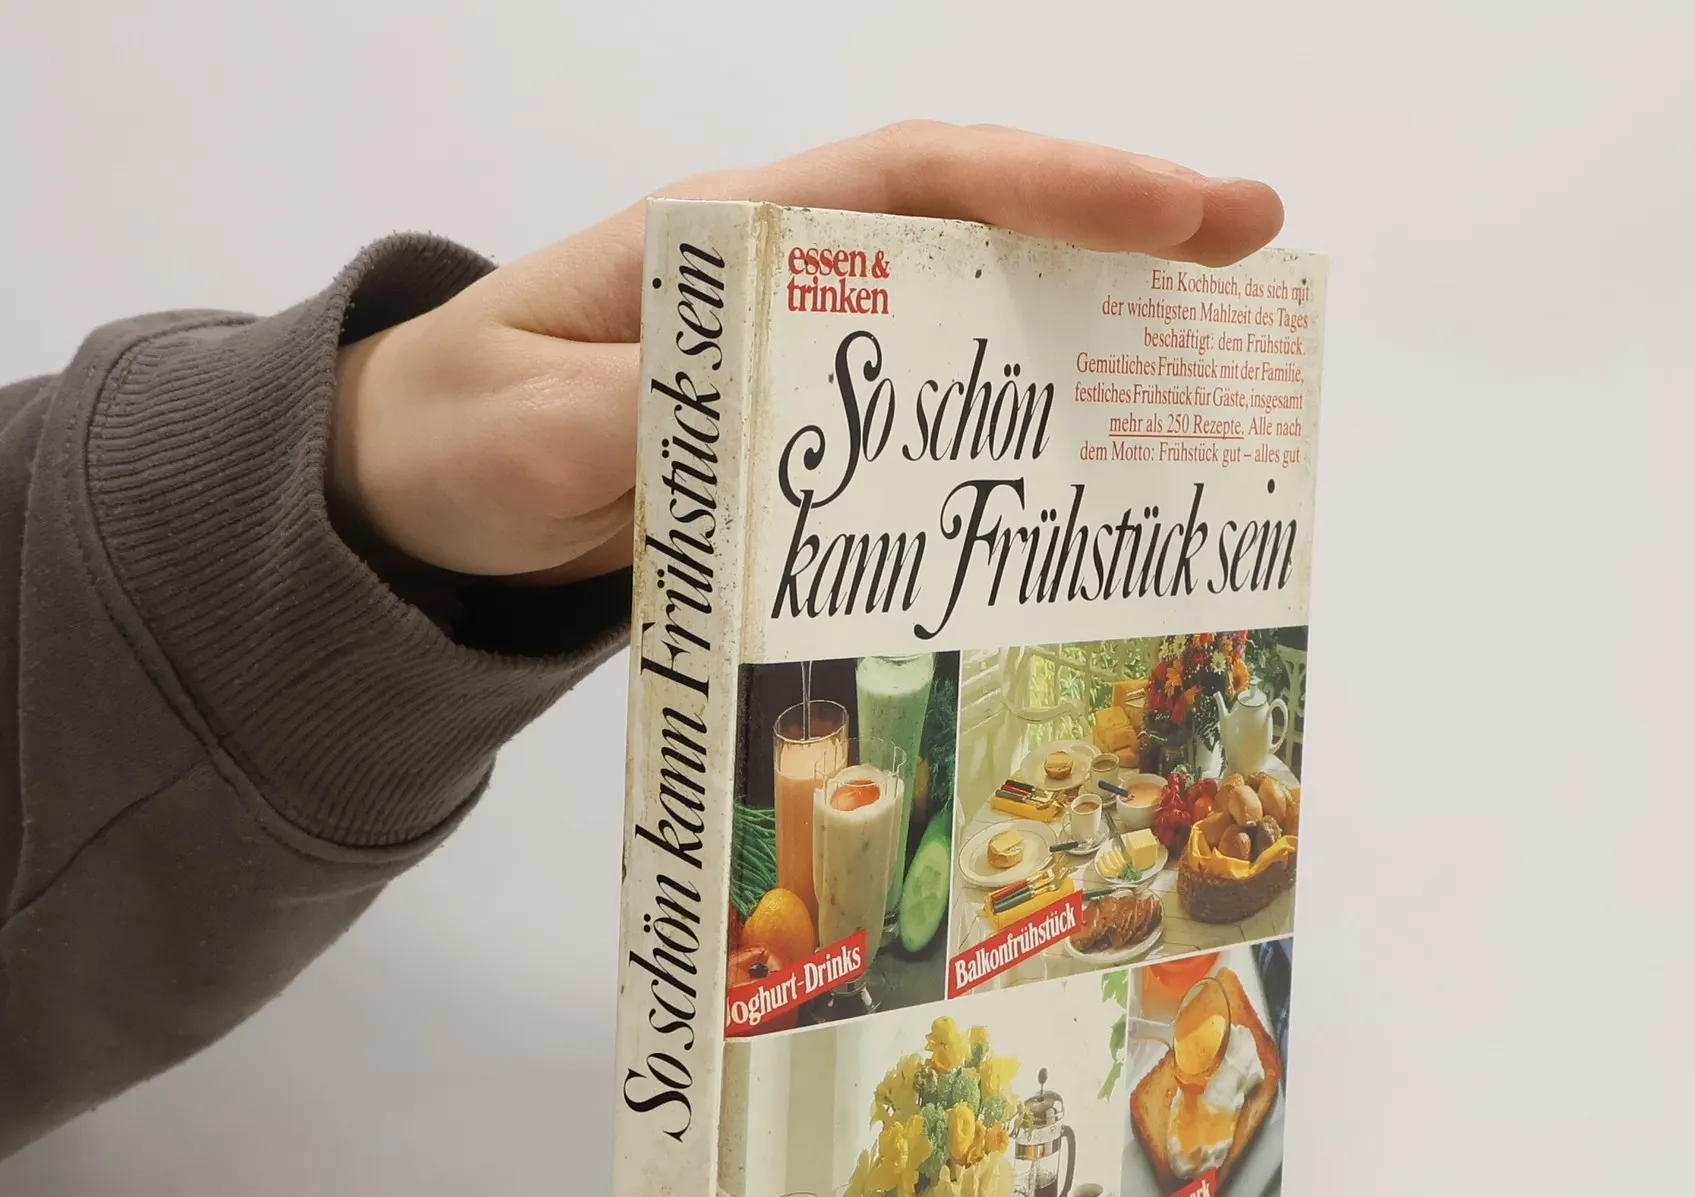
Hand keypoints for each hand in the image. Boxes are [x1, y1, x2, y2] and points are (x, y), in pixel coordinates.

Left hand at [328, 123, 1283, 584]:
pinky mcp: (804, 448)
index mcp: (730, 241)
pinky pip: (926, 435)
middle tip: (1253, 251)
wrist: (419, 493)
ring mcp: (804, 369)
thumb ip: (630, 423)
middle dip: (1116, 238)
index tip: (1175, 207)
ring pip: (968, 331)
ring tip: (1207, 371)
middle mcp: (788, 287)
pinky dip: (1008, 445)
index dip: (1049, 186)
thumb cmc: (457, 430)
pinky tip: (1077, 484)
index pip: (916, 182)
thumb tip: (749, 430)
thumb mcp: (526, 428)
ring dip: (1085, 341)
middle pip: (977, 237)